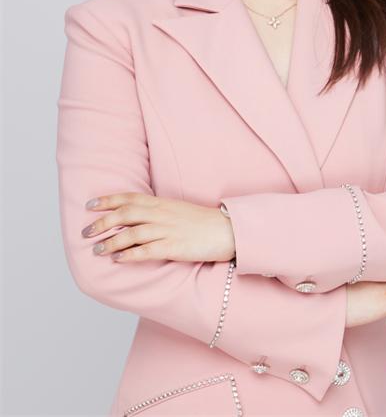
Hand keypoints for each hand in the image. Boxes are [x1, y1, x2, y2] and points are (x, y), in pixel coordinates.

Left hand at [80, 192, 235, 263]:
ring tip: (97, 249)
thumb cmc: (202, 222)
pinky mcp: (173, 247)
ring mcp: (167, 230)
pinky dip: (130, 255)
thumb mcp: (178, 209)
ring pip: (132, 233)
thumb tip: (137, 216)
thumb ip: (157, 211)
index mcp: (162, 203)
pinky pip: (147, 251)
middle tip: (86, 232)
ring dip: (111, 241)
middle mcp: (161, 214)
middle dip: (103, 222)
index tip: (90, 205)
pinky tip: (118, 259)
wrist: (228, 230)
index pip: (129, 198)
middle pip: (125, 214)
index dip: (108, 200)